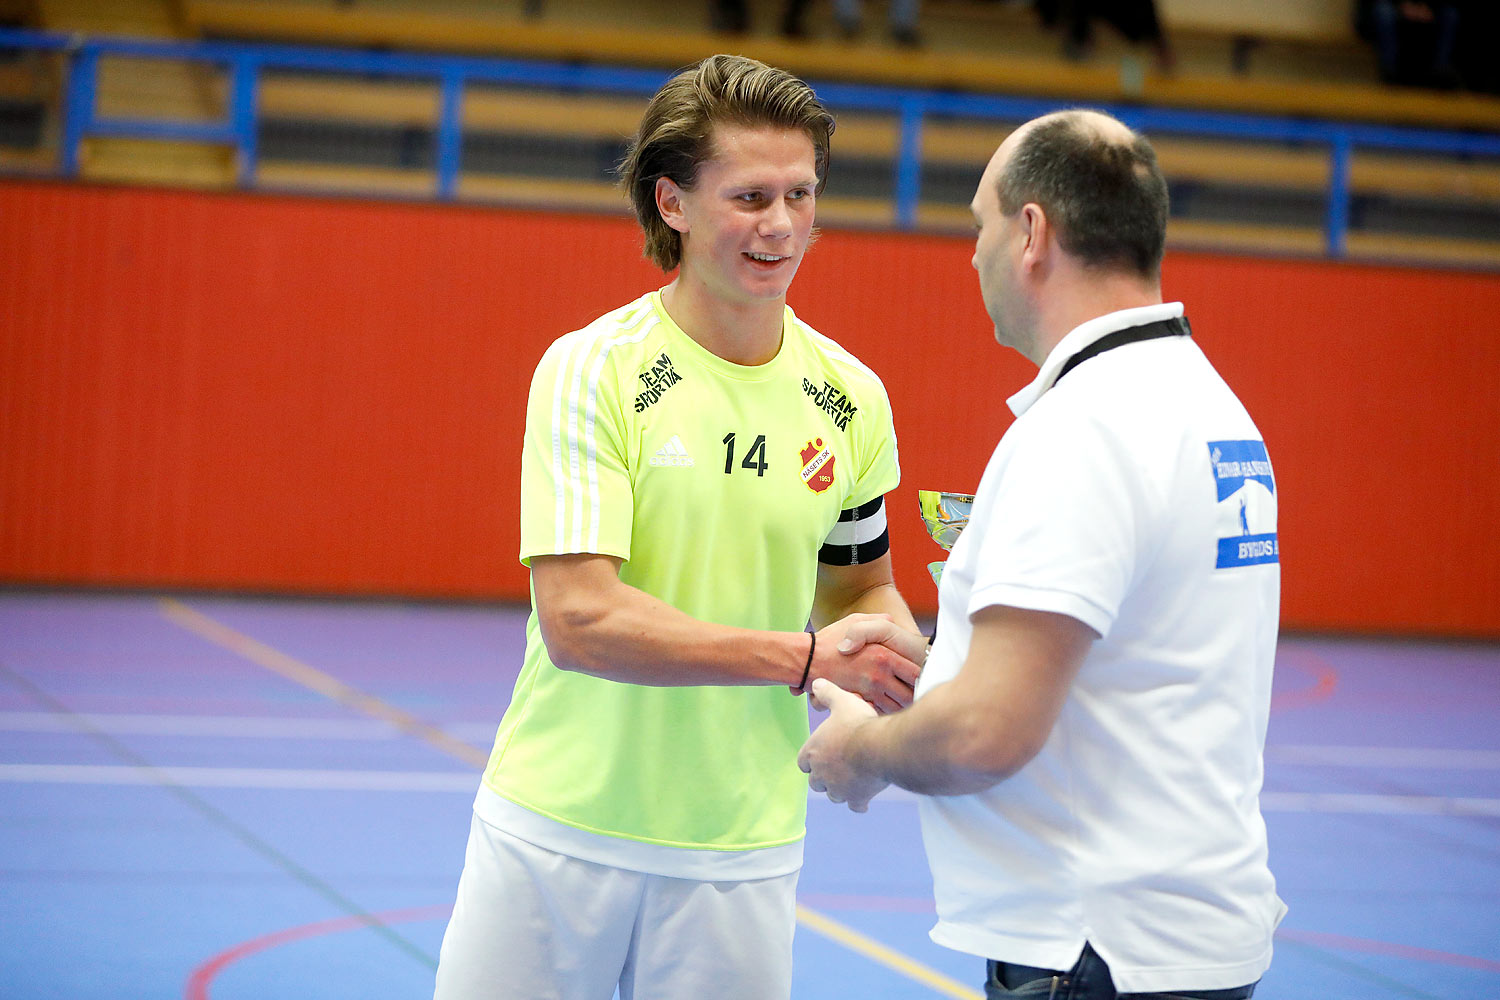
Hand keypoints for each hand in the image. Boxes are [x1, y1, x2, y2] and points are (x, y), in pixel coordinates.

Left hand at [797, 678, 888, 811]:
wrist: (880, 747)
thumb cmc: (858, 723)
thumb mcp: (842, 701)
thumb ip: (828, 693)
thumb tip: (816, 682)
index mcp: (813, 751)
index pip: (802, 762)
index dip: (811, 759)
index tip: (821, 755)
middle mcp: (821, 773)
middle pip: (815, 783)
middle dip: (824, 777)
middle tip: (837, 769)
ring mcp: (838, 788)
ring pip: (833, 795)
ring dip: (839, 790)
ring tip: (851, 781)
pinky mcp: (856, 798)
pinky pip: (854, 806)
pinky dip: (858, 802)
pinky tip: (865, 798)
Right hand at [805, 614, 923, 713]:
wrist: (805, 661)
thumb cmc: (829, 639)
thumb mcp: (854, 621)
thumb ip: (878, 621)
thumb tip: (891, 620)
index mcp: (884, 656)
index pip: (915, 673)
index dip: (922, 677)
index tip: (922, 677)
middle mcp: (880, 676)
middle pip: (910, 694)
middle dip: (915, 696)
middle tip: (918, 694)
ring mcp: (869, 692)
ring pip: (896, 707)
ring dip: (902, 706)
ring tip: (905, 703)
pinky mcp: (859, 703)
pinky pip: (880, 713)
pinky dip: (885, 712)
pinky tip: (885, 707)